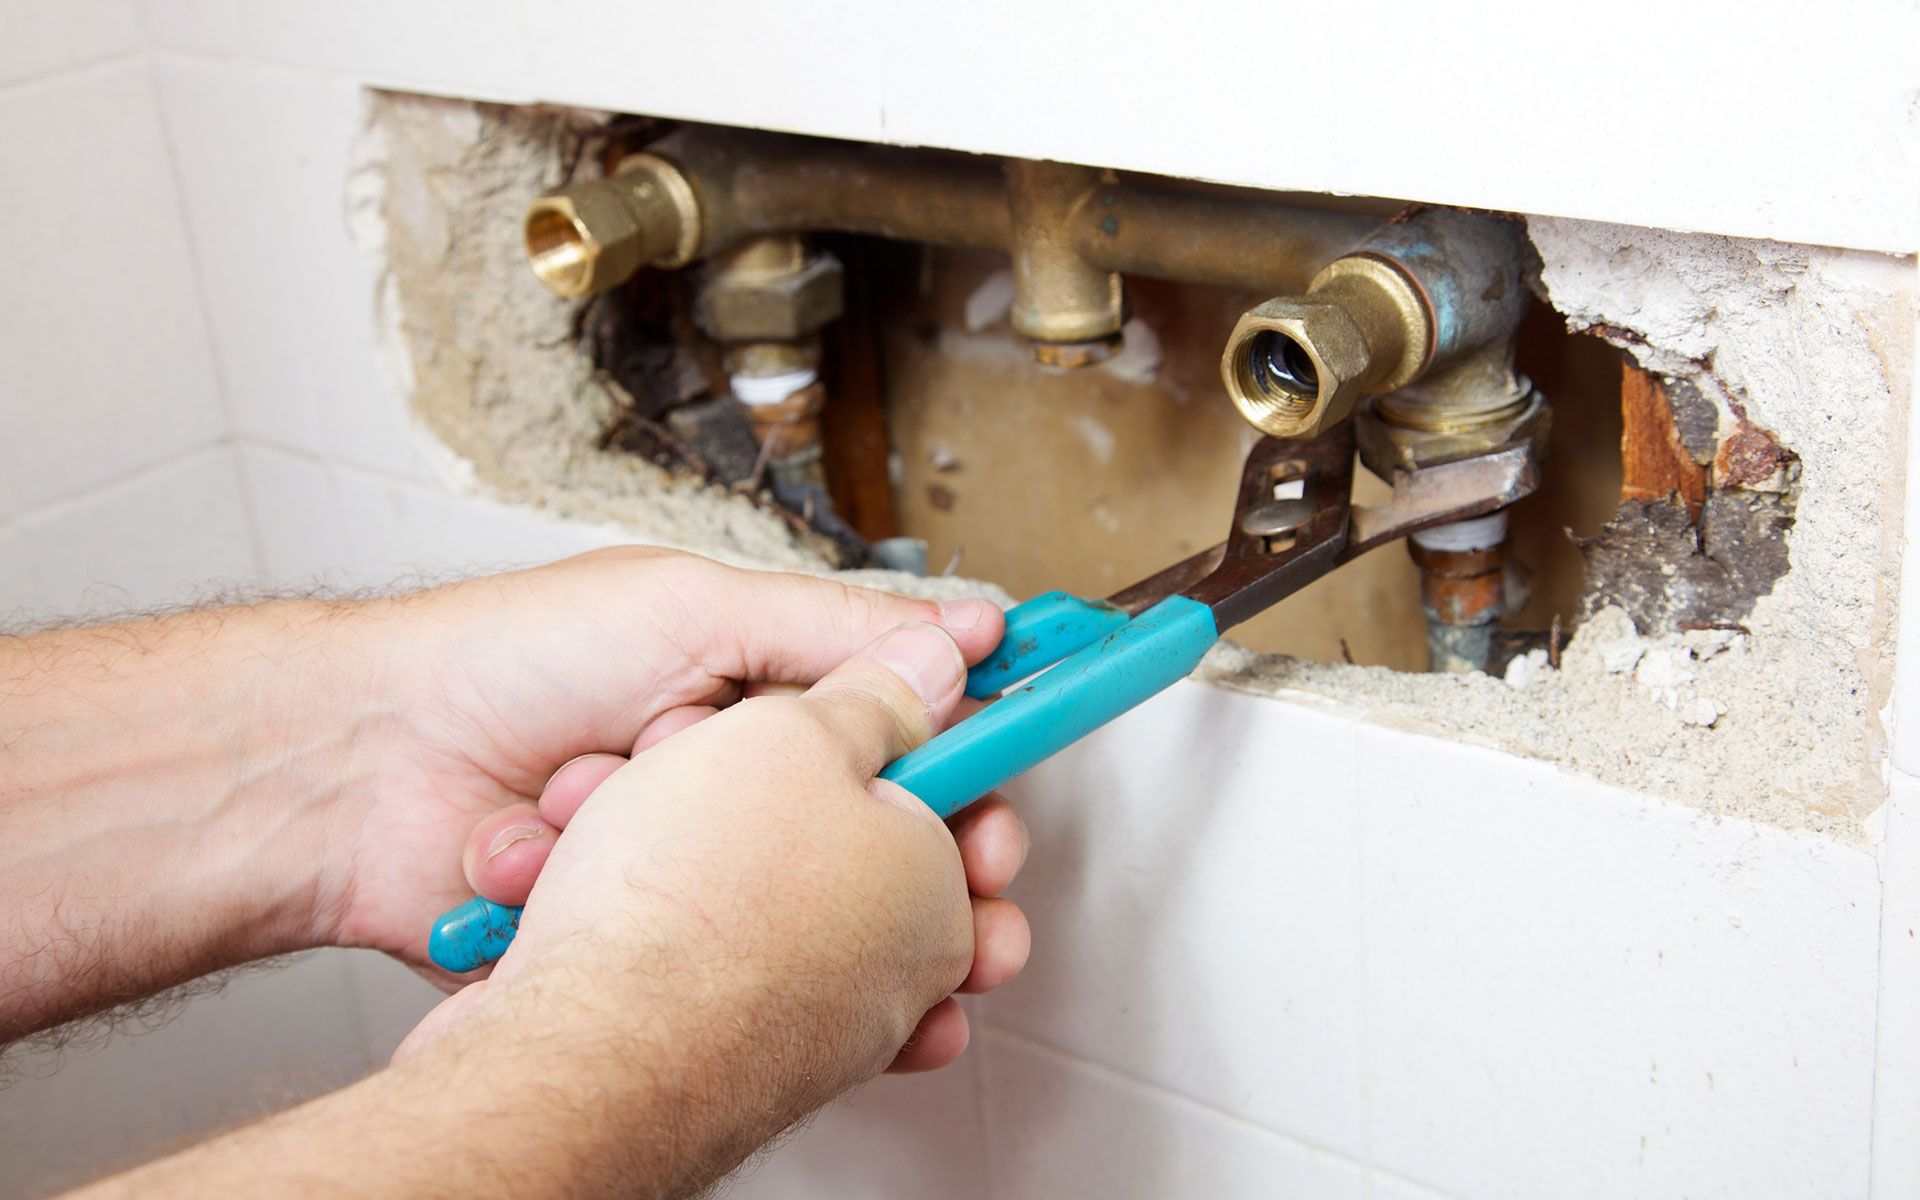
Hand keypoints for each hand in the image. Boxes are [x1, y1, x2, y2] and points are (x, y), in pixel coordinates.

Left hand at [393, 617, 1027, 1082]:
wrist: (359, 770)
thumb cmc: (504, 662)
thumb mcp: (687, 608)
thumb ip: (830, 631)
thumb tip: (958, 635)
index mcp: (758, 697)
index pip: (898, 741)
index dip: (963, 783)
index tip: (1004, 818)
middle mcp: (732, 787)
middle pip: (867, 852)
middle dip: (916, 885)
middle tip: (960, 909)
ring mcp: (687, 870)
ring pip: (795, 922)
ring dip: (793, 919)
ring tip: (806, 930)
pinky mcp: (640, 938)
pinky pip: (712, 968)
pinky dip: (695, 953)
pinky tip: (676, 940)